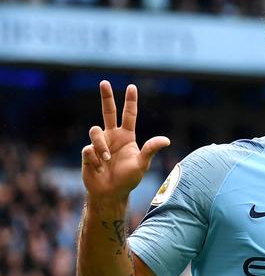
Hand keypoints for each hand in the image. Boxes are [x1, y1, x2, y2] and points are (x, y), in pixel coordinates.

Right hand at [81, 81, 169, 200]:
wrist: (110, 194)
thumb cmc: (128, 179)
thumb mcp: (142, 164)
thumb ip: (151, 150)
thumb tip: (166, 140)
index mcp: (127, 137)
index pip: (129, 115)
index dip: (130, 101)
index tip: (132, 86)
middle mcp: (112, 136)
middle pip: (107, 111)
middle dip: (106, 97)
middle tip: (104, 82)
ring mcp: (99, 143)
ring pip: (95, 131)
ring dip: (101, 146)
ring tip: (107, 160)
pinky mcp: (87, 152)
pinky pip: (88, 149)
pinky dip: (95, 159)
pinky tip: (99, 169)